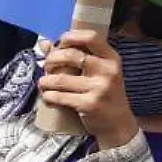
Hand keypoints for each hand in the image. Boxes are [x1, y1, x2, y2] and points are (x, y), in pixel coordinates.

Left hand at [38, 29, 135, 148]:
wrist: (118, 124)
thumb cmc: (104, 94)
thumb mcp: (97, 73)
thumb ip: (73, 56)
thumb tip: (44, 43)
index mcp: (111, 58)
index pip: (91, 37)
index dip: (70, 37)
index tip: (59, 43)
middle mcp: (108, 70)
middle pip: (70, 55)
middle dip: (51, 60)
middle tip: (47, 66)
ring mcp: (100, 88)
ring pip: (60, 78)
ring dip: (45, 81)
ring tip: (43, 84)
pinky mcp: (89, 104)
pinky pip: (59, 96)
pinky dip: (48, 96)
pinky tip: (47, 97)